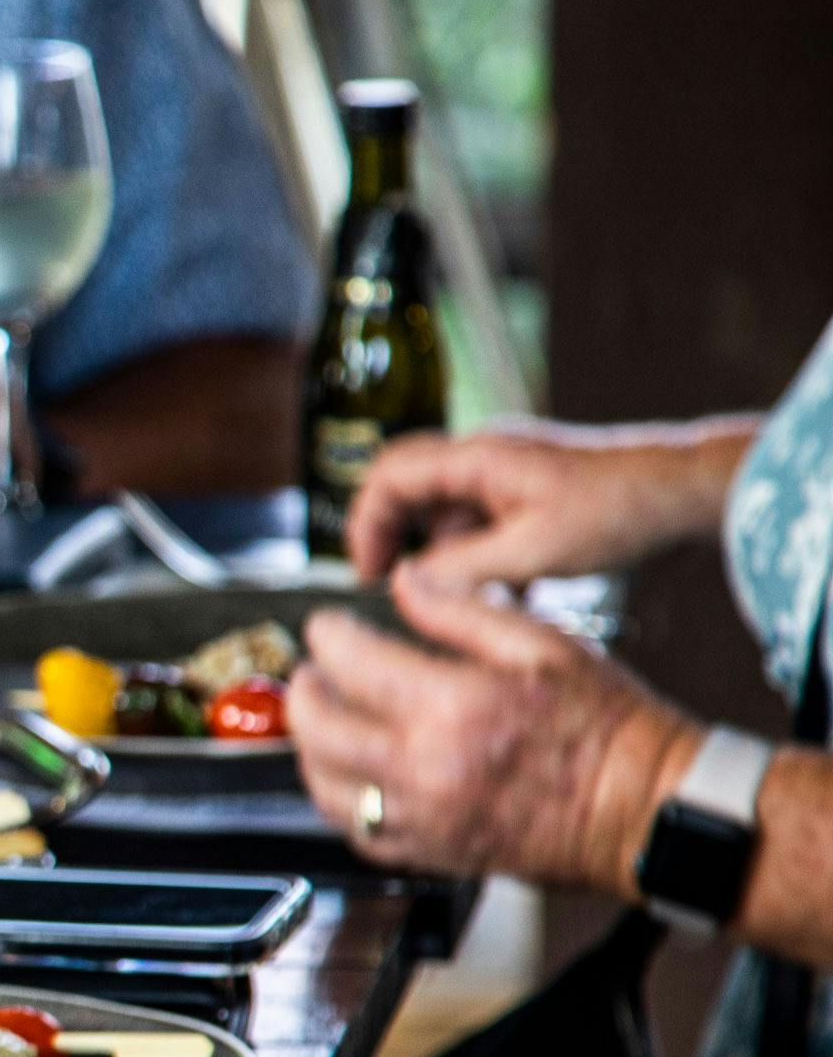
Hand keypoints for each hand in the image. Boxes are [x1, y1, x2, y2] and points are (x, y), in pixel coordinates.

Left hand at [290, 565, 698, 887]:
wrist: (643, 810)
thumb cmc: (608, 729)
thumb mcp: (544, 644)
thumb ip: (462, 609)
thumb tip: (405, 581)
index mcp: (455, 706)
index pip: (351, 662)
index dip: (328, 635)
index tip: (328, 626)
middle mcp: (427, 767)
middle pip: (318, 726)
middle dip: (304, 690)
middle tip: (312, 671)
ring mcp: (424, 817)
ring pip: (323, 783)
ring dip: (310, 745)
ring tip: (323, 719)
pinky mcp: (431, 853)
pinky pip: (355, 830)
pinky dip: (339, 798)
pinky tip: (349, 774)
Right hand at [349, 426, 724, 585]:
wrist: (687, 492)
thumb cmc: (621, 509)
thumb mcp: (534, 550)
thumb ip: (463, 568)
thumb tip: (408, 583)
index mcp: (477, 458)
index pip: (388, 474)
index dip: (368, 523)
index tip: (371, 571)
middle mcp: (484, 459)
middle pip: (410, 494)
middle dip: (402, 543)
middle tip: (401, 588)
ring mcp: (507, 477)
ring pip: (448, 518)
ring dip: (451, 560)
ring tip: (474, 598)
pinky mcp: (529, 497)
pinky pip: (484, 528)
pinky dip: (485, 561)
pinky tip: (512, 592)